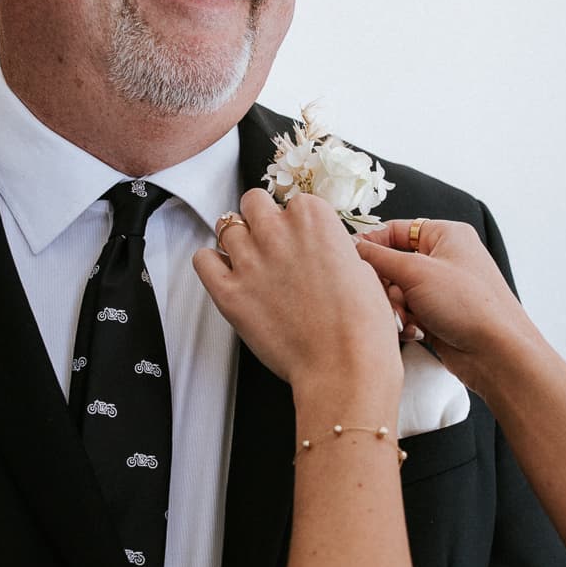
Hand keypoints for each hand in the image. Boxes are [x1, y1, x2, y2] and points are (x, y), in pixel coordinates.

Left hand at [194, 188, 403, 400]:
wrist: (343, 365)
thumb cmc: (361, 326)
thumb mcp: (362, 270)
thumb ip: (333, 250)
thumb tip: (324, 254)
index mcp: (314, 218)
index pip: (293, 201)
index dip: (295, 221)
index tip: (299, 239)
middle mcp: (277, 232)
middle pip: (253, 203)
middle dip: (260, 219)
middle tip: (270, 242)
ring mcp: (250, 260)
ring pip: (226, 227)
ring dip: (236, 240)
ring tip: (249, 260)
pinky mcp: (229, 292)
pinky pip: (203, 260)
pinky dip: (211, 264)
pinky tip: (225, 274)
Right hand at [353, 218, 542, 394]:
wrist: (497, 353)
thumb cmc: (468, 304)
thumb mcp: (416, 272)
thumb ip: (378, 257)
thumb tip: (352, 246)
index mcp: (446, 235)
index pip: (396, 230)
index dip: (372, 244)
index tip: (352, 260)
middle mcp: (446, 259)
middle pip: (394, 264)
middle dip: (387, 286)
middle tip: (387, 298)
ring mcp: (443, 289)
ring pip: (398, 292)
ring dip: (396, 308)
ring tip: (406, 320)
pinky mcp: (440, 315)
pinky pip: (408, 313)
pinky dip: (407, 322)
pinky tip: (415, 333)